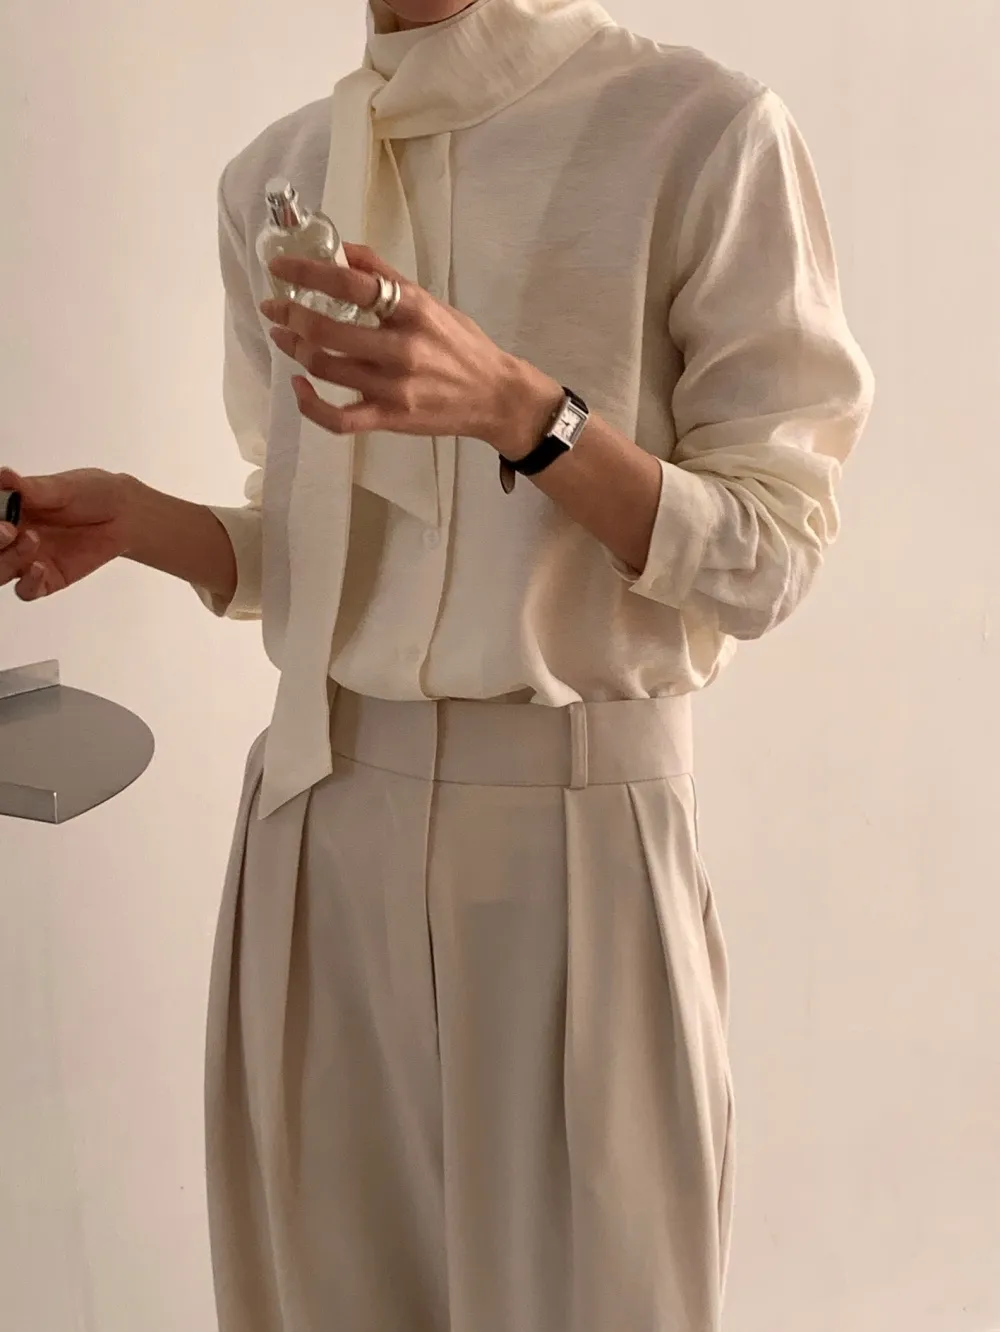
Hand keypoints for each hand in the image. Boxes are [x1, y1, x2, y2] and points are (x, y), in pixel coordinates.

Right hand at [0, 466, 131, 600]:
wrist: (125, 513)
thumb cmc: (91, 493)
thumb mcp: (61, 487)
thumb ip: (30, 488)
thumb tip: (3, 475)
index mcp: (6, 510)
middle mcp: (11, 536)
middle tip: (7, 529)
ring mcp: (26, 559)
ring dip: (7, 560)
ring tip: (32, 539)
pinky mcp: (47, 579)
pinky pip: (26, 590)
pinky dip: (28, 583)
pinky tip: (39, 567)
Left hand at [261, 244, 563, 455]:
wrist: (494, 397)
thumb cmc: (461, 346)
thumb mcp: (430, 301)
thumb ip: (386, 275)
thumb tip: (341, 249)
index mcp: (413, 310)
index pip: (351, 284)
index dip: (307, 272)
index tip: (280, 266)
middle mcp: (402, 348)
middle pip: (328, 330)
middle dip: (290, 315)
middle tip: (276, 307)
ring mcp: (394, 387)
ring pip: (326, 368)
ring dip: (295, 349)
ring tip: (284, 337)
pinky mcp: (390, 418)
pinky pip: (338, 418)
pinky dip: (310, 405)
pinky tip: (299, 388)